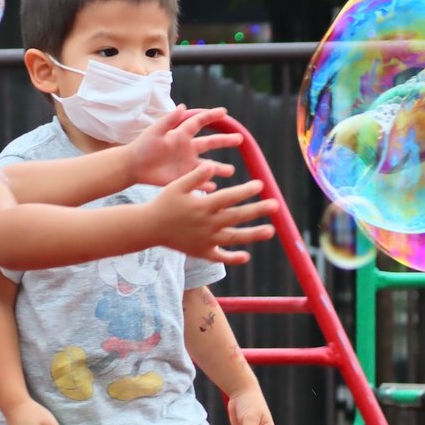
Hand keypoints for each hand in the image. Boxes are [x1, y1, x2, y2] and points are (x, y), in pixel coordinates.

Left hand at [128, 105, 241, 188]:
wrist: (133, 166)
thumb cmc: (143, 146)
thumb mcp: (155, 131)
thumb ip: (169, 119)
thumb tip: (183, 106)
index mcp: (181, 135)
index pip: (199, 123)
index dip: (211, 116)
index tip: (224, 112)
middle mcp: (187, 149)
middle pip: (210, 143)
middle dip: (225, 141)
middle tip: (240, 139)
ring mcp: (187, 164)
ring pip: (208, 166)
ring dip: (219, 168)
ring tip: (231, 171)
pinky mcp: (183, 178)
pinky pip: (198, 182)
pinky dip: (207, 185)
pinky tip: (216, 189)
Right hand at [151, 165, 278, 263]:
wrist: (148, 227)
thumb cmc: (164, 202)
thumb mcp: (177, 185)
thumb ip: (196, 176)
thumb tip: (213, 166)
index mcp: (202, 206)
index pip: (229, 197)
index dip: (245, 191)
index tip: (260, 184)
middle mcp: (207, 223)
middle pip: (237, 217)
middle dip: (257, 210)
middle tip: (276, 205)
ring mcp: (205, 240)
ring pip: (233, 238)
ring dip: (253, 235)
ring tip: (271, 231)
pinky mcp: (201, 252)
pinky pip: (219, 257)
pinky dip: (232, 258)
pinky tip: (246, 256)